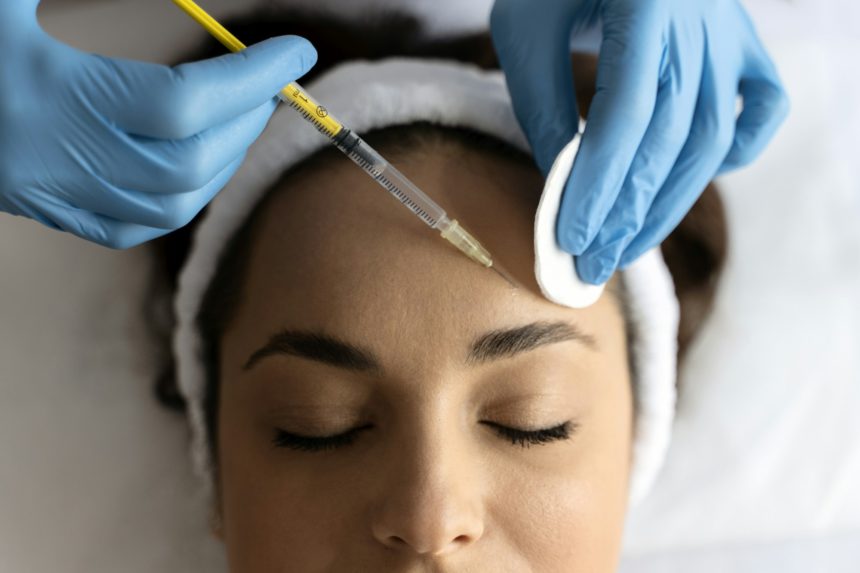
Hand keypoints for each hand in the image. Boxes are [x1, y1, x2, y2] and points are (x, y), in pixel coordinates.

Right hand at [0, 1, 315, 247]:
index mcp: (49, 91)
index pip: (183, 100)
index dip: (251, 76)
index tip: (299, 49)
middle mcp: (52, 153)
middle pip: (186, 162)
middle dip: (245, 121)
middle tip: (271, 82)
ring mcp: (43, 189)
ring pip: (165, 206)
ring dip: (221, 163)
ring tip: (242, 119)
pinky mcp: (36, 206)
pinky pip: (126, 228)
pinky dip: (178, 199)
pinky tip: (195, 164)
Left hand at [491, 0, 788, 283]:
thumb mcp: (526, 30)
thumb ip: (542, 103)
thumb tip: (563, 184)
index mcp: (646, 5)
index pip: (625, 117)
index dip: (599, 185)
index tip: (573, 239)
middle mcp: (701, 20)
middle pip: (671, 139)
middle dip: (629, 211)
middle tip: (595, 263)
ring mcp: (731, 31)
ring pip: (712, 137)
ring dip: (669, 201)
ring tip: (629, 247)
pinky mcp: (744, 40)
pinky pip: (762, 106)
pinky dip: (737, 150)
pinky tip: (692, 180)